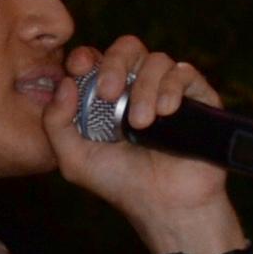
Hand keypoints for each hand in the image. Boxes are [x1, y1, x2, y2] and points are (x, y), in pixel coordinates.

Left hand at [44, 36, 241, 251]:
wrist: (164, 205)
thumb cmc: (120, 183)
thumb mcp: (74, 158)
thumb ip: (55, 122)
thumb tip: (65, 82)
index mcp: (105, 96)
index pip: (95, 58)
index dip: (85, 57)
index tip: (78, 68)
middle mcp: (136, 87)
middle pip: (126, 48)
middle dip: (114, 63)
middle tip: (107, 92)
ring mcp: (167, 90)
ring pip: (156, 60)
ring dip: (144, 89)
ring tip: (141, 124)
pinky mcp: (196, 97)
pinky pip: (184, 72)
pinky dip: (171, 88)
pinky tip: (165, 113)